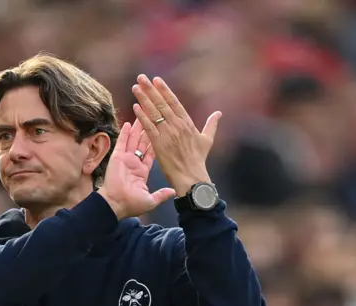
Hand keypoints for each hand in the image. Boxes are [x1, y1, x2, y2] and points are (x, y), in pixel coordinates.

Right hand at [98, 120, 175, 219]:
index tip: (162, 132)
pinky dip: (125, 133)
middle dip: (148, 131)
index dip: (156, 142)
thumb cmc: (132, 203)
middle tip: (153, 118)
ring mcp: (125, 159)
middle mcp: (134, 162)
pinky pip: (121, 142)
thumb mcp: (151, 200)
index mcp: (142, 171)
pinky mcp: (117, 157)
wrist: (116, 204)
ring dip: (137, 128)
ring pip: (133, 140)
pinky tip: (128, 123)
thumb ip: (162, 194)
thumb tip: (173, 192)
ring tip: (143, 115)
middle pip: (142, 143)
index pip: (151, 153)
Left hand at [131, 74, 221, 195]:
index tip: (156, 80)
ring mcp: (168, 134)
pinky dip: (142, 117)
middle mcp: (177, 126)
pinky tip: (135, 107)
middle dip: (150, 89)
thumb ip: (211, 125)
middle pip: (162, 103)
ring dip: (144, 99)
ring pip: (154, 112)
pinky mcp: (159, 144)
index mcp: (187, 123)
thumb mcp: (207, 140)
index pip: (174, 102)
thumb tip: (219, 113)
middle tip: (141, 77)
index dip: (164, 90)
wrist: (191, 177)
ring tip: (136, 87)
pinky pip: (149, 127)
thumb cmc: (198, 160)